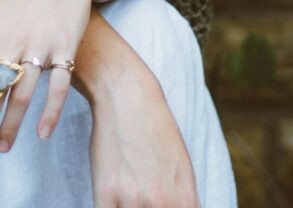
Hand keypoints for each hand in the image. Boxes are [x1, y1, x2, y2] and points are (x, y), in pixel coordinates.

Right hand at [83, 17, 199, 207]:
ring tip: (131, 198)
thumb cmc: (154, 129)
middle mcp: (163, 203)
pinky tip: (112, 201)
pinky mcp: (106, 192)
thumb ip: (181, 201)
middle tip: (141, 202)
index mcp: (186, 199)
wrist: (127, 96)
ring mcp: (134, 199)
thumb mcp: (180, 167)